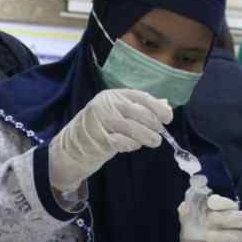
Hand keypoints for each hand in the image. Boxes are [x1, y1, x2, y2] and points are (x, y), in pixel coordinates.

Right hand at [48, 89, 173, 192]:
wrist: (73, 146)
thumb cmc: (102, 129)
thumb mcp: (119, 114)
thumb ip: (140, 109)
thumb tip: (165, 105)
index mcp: (113, 95)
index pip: (140, 97)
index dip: (157, 107)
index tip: (168, 118)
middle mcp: (106, 104)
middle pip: (138, 113)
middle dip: (154, 125)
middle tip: (160, 135)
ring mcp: (100, 121)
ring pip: (132, 128)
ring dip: (147, 137)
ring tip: (154, 142)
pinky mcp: (97, 138)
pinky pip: (121, 141)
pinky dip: (131, 145)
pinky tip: (133, 146)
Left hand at [178, 193, 241, 241]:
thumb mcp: (188, 230)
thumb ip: (187, 216)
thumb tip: (185, 204)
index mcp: (226, 219)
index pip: (232, 206)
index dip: (224, 202)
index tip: (211, 203)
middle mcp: (235, 230)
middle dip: (226, 217)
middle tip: (210, 219)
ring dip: (223, 233)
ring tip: (207, 236)